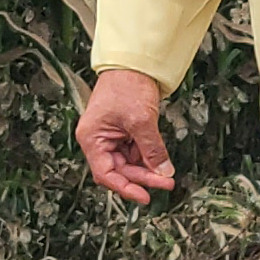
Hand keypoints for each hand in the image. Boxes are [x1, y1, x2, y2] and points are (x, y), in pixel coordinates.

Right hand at [75, 68, 175, 205]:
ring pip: (129, 162)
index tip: (145, 197)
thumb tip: (163, 172)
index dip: (125, 188)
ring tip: (166, 172)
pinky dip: (148, 157)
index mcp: (92, 139)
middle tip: (167, 182)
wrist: (134, 62)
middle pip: (119, 170)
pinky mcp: (124, 131)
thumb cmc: (127, 86)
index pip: (106, 174)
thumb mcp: (141, 120)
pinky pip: (136, 151)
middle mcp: (98, 140)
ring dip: (147, 168)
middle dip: (143, 177)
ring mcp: (111, 136)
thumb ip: (152, 149)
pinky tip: (160, 160)